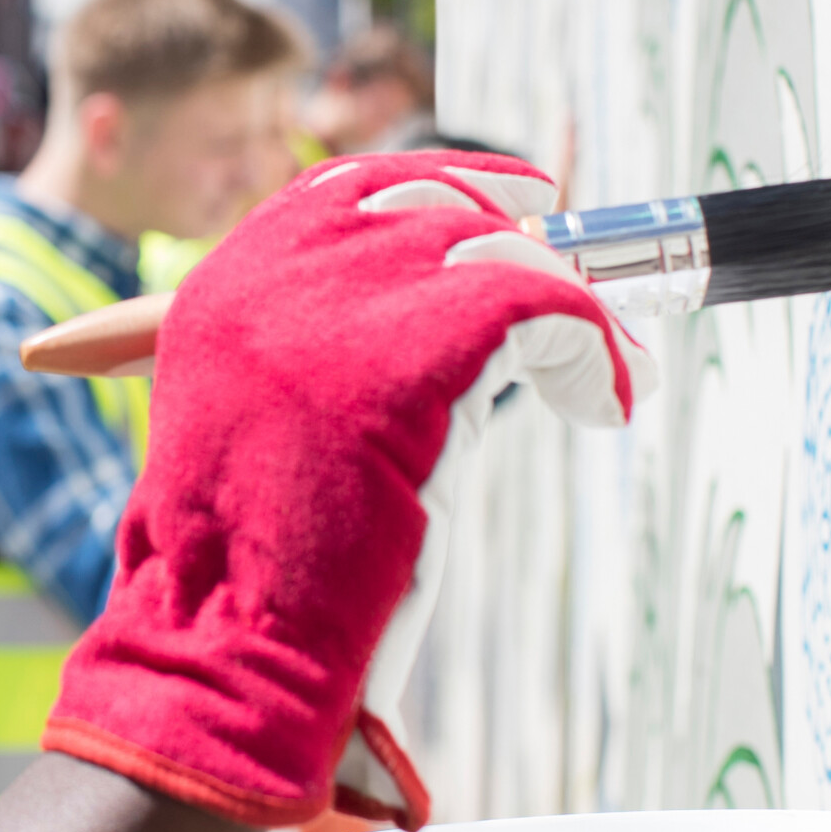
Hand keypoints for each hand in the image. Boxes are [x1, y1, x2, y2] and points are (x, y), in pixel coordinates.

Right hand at [42, 151, 656, 830]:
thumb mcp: (261, 439)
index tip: (515, 207)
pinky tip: (605, 401)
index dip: (442, 188)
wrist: (229, 643)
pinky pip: (544, 309)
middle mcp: (274, 277)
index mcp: (225, 290)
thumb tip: (433, 335)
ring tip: (602, 369)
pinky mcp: (417, 351)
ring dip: (565, 304)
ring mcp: (341, 307)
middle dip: (514, 235)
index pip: (342, 192)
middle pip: (428, 202)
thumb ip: (314, 367)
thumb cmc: (250, 575)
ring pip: (496, 251)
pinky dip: (594, 350)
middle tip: (572, 293)